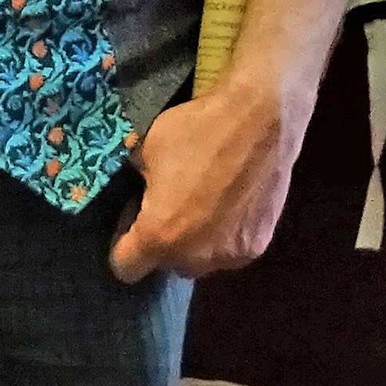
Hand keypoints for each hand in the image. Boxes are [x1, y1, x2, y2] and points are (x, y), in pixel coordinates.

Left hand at [110, 80, 312, 282]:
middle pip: (166, 264)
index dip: (122, 242)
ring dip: (196, 242)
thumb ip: (135, 179)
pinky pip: (229, 249)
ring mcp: (229, 255)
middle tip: (171, 204)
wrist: (262, 118)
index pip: (125, 267)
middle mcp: (193, 257)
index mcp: (158, 236)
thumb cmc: (198, 130)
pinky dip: (225, 234)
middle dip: (163, 240)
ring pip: (200, 260)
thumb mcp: (146, 147)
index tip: (134, 216)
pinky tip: (232, 202)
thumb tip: (137, 183)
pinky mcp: (257, 245)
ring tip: (205, 204)